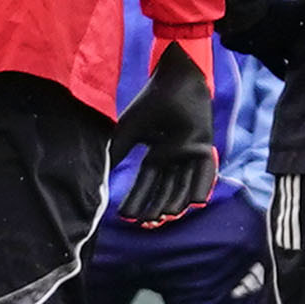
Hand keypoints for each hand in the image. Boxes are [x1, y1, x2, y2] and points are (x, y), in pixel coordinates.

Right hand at [121, 47, 220, 227]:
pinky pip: (204, 171)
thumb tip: (100, 171)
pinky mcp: (203, 145)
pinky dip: (201, 186)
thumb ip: (118, 151)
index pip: (146, 182)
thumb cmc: (152, 101)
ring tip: (164, 218)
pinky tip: (195, 203)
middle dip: (154, 206)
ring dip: (174, 201)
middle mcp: (173, 157)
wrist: (174, 79)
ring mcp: (189, 152)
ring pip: (182, 183)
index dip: (137, 198)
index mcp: (157, 153)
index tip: (126, 216)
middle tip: (145, 224)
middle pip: (164, 187)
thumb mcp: (130, 129)